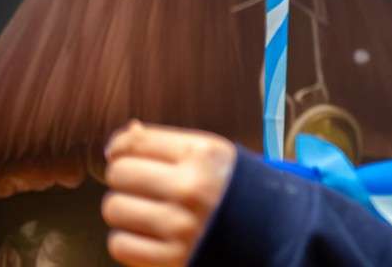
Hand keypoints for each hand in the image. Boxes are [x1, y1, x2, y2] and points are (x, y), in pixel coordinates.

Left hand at [102, 120, 235, 265]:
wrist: (277, 233)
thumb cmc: (236, 189)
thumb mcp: (214, 156)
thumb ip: (169, 145)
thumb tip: (122, 138)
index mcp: (204, 153)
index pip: (133, 143)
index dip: (121, 149)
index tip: (124, 156)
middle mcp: (192, 187)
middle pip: (119, 173)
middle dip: (126, 180)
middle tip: (144, 188)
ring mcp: (181, 226)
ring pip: (114, 208)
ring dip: (126, 211)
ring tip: (148, 213)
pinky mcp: (172, 259)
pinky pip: (119, 244)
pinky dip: (129, 241)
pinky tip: (150, 236)